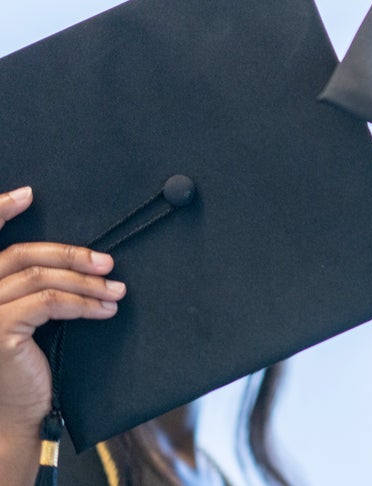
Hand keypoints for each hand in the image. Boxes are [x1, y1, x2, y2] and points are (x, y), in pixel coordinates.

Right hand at [0, 186, 125, 436]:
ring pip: (40, 278)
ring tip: (118, 292)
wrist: (16, 415)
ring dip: (87, 282)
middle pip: (20, 255)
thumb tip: (80, 263)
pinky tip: (106, 309)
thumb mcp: (27, 320)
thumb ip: (34, 289)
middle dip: (70, 253)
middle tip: (107, 263)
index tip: (27, 194)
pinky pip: (50, 302)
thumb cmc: (25, 367)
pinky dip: (84, 302)